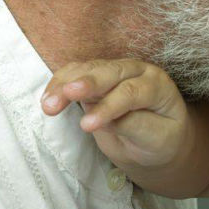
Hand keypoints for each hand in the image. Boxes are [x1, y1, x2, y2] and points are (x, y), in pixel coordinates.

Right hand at [41, 59, 189, 168]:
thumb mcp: (157, 139)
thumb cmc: (161, 139)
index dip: (109, 106)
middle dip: (87, 83)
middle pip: (111, 72)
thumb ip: (135, 126)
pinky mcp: (97, 76)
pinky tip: (47, 97)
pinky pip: (76, 72)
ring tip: (48, 105)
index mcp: (158, 85)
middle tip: (66, 94)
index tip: (87, 126)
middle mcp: (137, 71)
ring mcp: (116, 70)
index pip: (133, 92)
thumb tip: (106, 121)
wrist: (157, 135)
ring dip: (66, 83)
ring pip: (90, 69)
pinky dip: (60, 82)